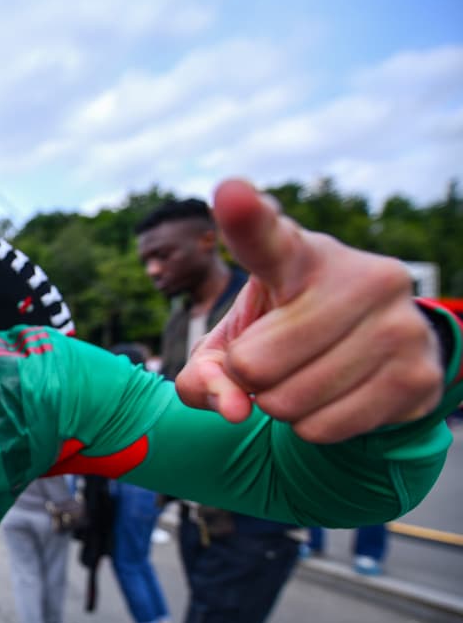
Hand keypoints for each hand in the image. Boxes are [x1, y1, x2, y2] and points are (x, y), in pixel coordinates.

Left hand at [176, 179, 443, 443]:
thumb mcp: (232, 345)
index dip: (246, 217)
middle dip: (248, 380)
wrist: (374, 355)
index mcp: (300, 254)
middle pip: (255, 363)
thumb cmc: (281, 338)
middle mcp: (360, 276)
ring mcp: (397, 324)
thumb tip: (233, 408)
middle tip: (271, 363)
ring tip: (302, 378)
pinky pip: (323, 428)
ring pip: (289, 402)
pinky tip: (330, 399)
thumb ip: (204, 373)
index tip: (230, 194)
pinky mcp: (417, 376)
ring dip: (279, 407)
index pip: (266, 237)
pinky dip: (310, 428)